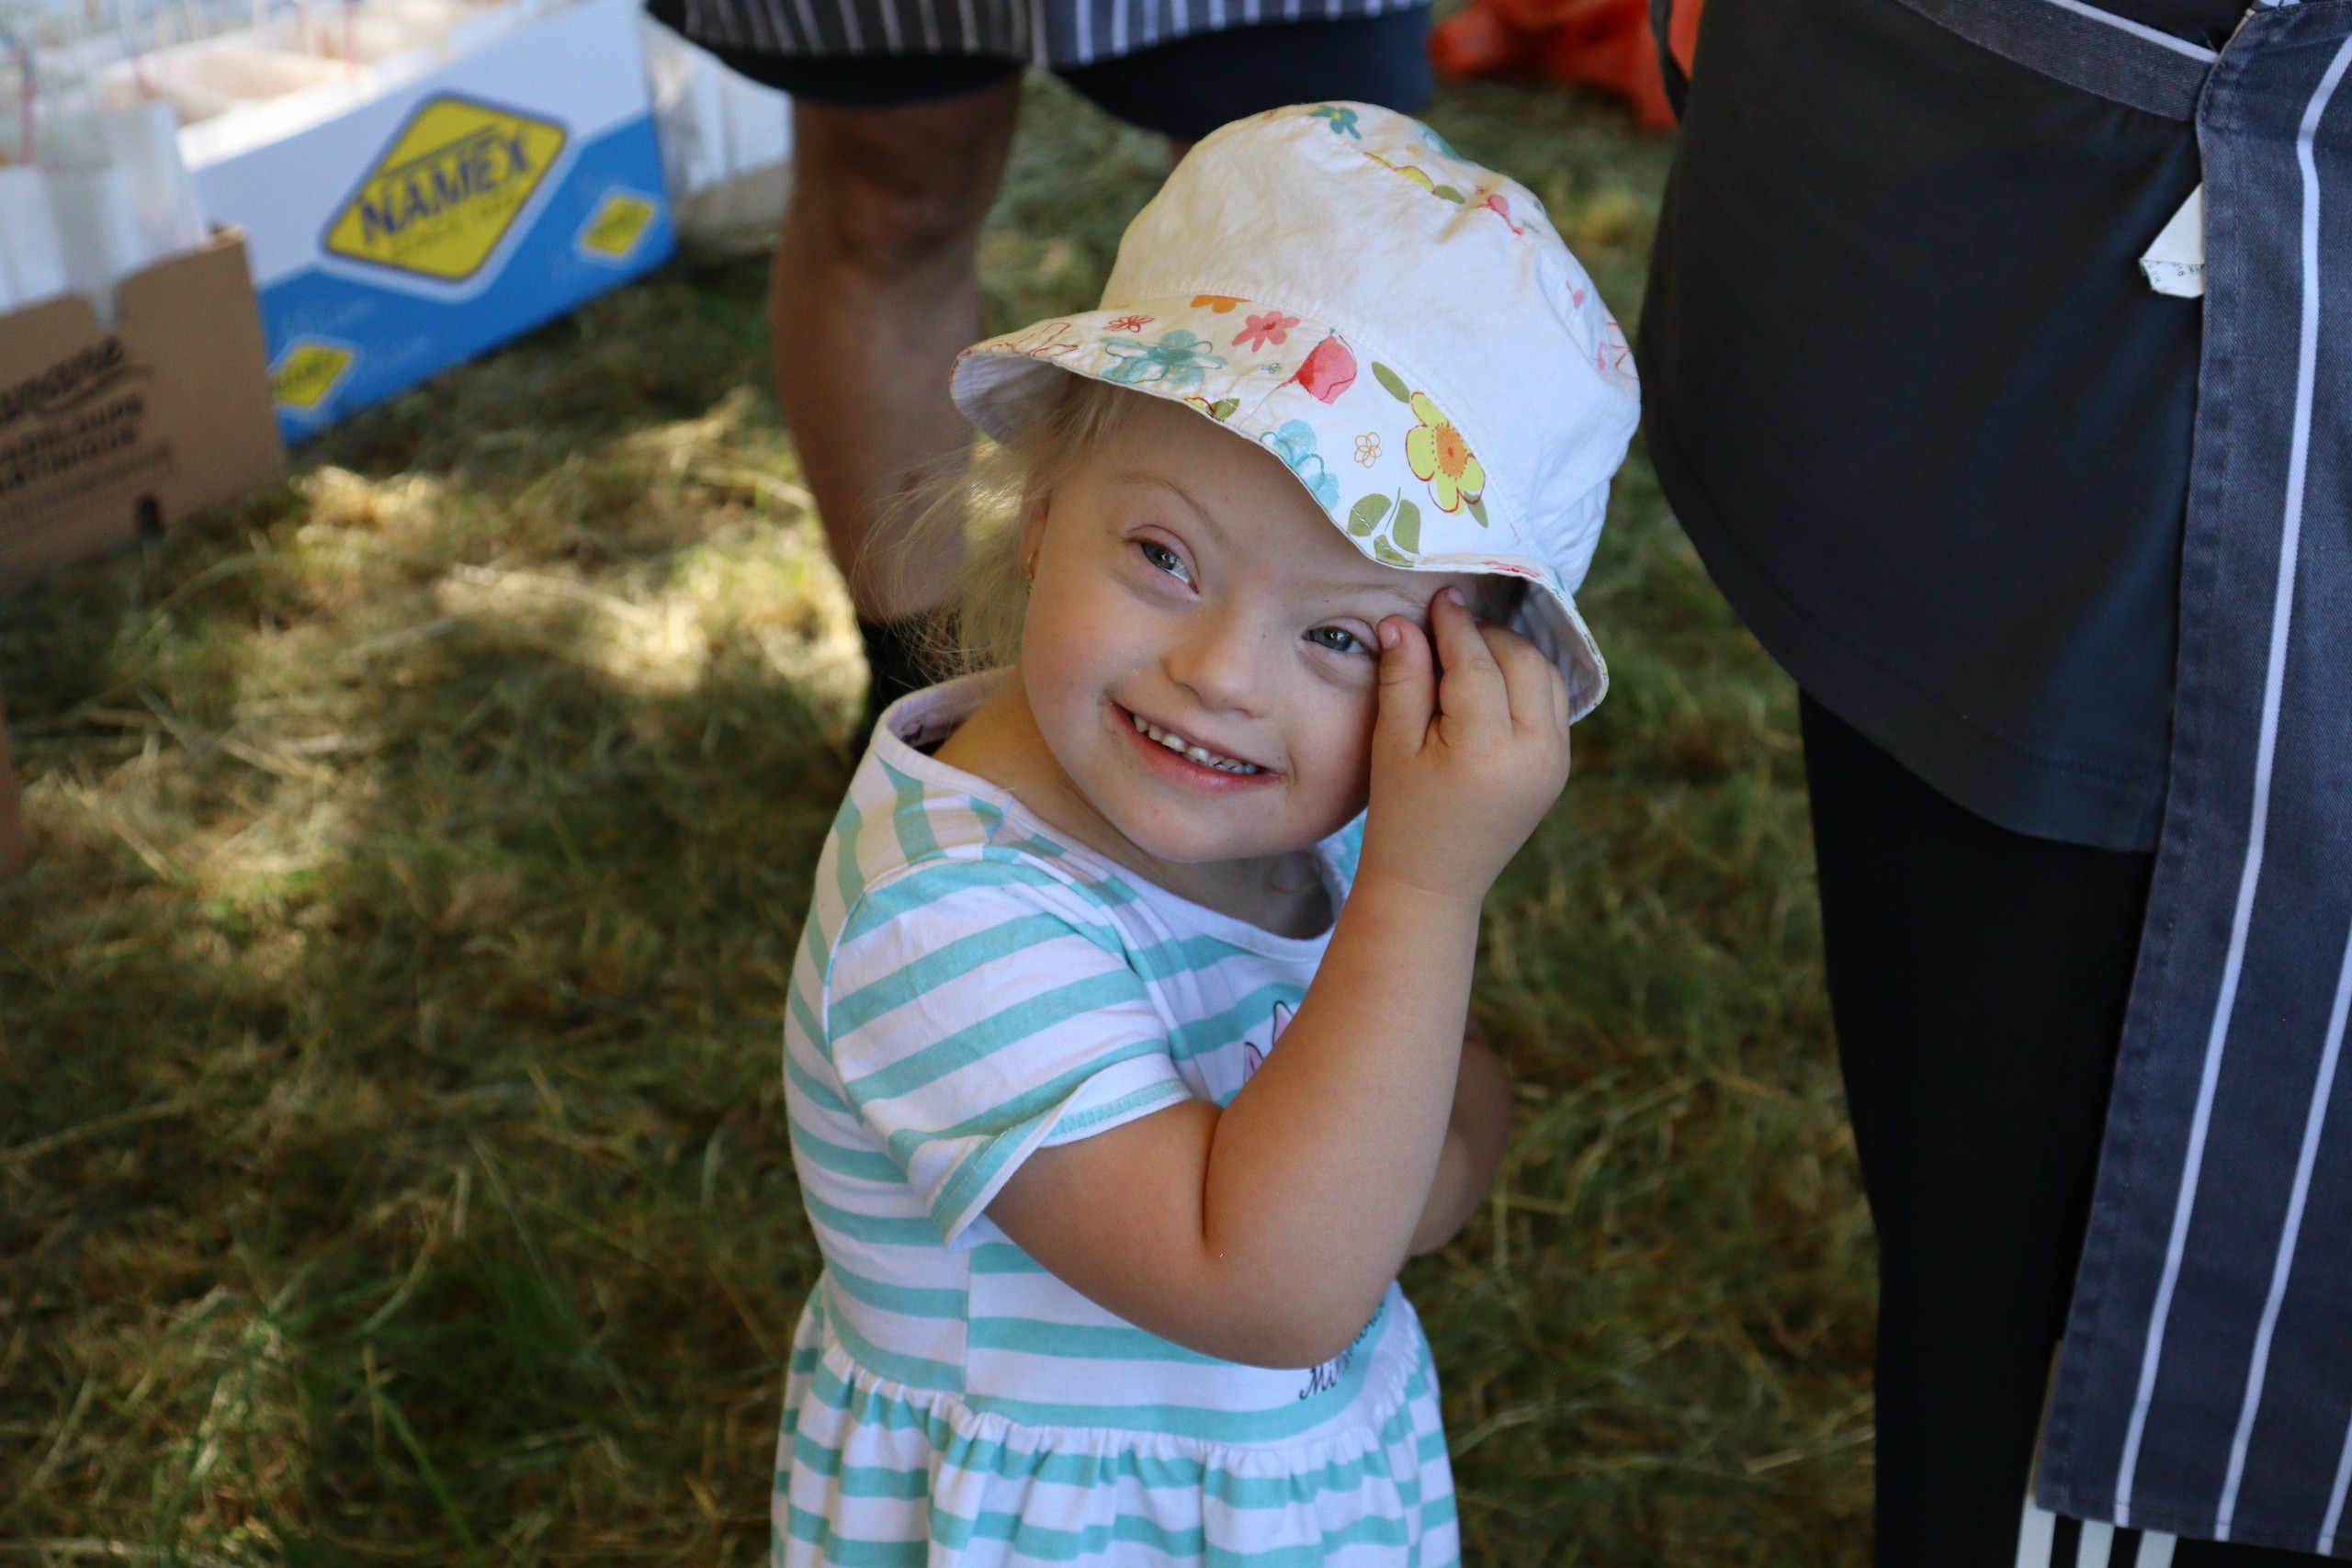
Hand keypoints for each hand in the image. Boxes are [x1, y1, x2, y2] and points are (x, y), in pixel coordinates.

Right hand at [1362, 588, 1571, 905]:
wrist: (1433, 881)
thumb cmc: (1400, 813)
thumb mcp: (1392, 744)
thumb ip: (1403, 678)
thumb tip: (1404, 621)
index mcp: (1487, 747)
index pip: (1477, 662)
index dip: (1455, 625)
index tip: (1440, 597)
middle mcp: (1535, 751)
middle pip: (1523, 660)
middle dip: (1487, 634)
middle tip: (1449, 624)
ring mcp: (1555, 761)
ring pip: (1546, 676)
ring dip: (1512, 652)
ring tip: (1469, 649)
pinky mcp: (1559, 767)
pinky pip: (1552, 702)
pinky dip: (1526, 679)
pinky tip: (1492, 678)